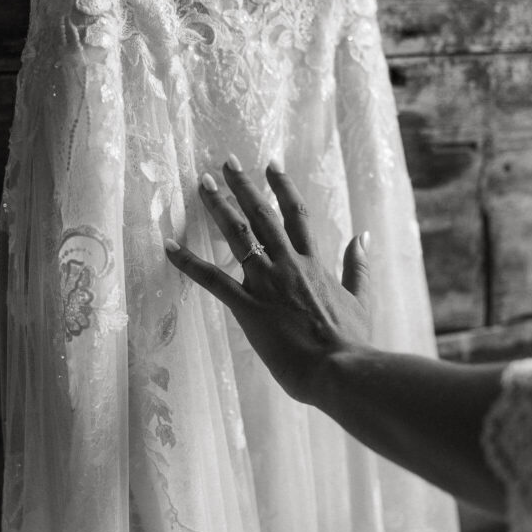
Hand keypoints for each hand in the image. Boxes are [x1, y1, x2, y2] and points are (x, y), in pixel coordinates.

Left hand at [165, 156, 373, 403]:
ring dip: (219, 207)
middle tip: (226, 162)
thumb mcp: (360, 298)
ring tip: (203, 183)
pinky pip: (213, 279)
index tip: (270, 165)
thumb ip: (358, 265)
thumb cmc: (351, 341)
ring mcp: (267, 284)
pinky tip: (169, 246)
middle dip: (244, 186)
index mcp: (314, 263)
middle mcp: (288, 265)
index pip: (297, 214)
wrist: (340, 369)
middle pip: (263, 216)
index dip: (283, 187)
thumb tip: (362, 235)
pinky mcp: (248, 307)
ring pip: (238, 236)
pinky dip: (189, 262)